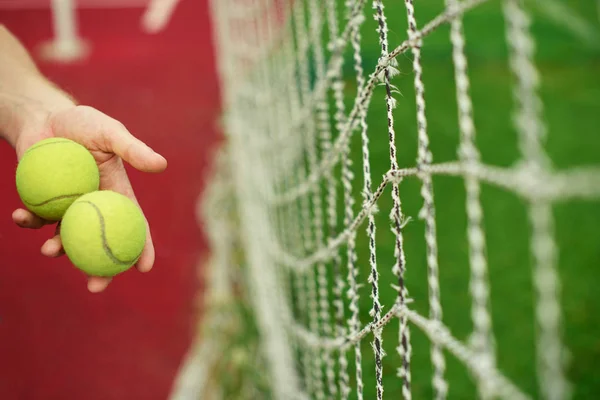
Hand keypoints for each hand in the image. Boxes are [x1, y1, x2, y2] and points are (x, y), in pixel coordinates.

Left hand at [12, 105, 166, 292]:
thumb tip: (161, 165)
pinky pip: (36, 220)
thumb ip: (133, 149)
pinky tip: (20, 216)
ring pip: (67, 238)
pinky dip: (27, 222)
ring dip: (59, 250)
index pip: (134, 225)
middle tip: (95, 286)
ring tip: (51, 249)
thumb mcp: (110, 133)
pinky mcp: (42, 204)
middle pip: (102, 243)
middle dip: (101, 270)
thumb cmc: (82, 123)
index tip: (144, 268)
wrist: (44, 117)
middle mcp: (95, 206)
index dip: (141, 248)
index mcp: (117, 194)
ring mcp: (68, 208)